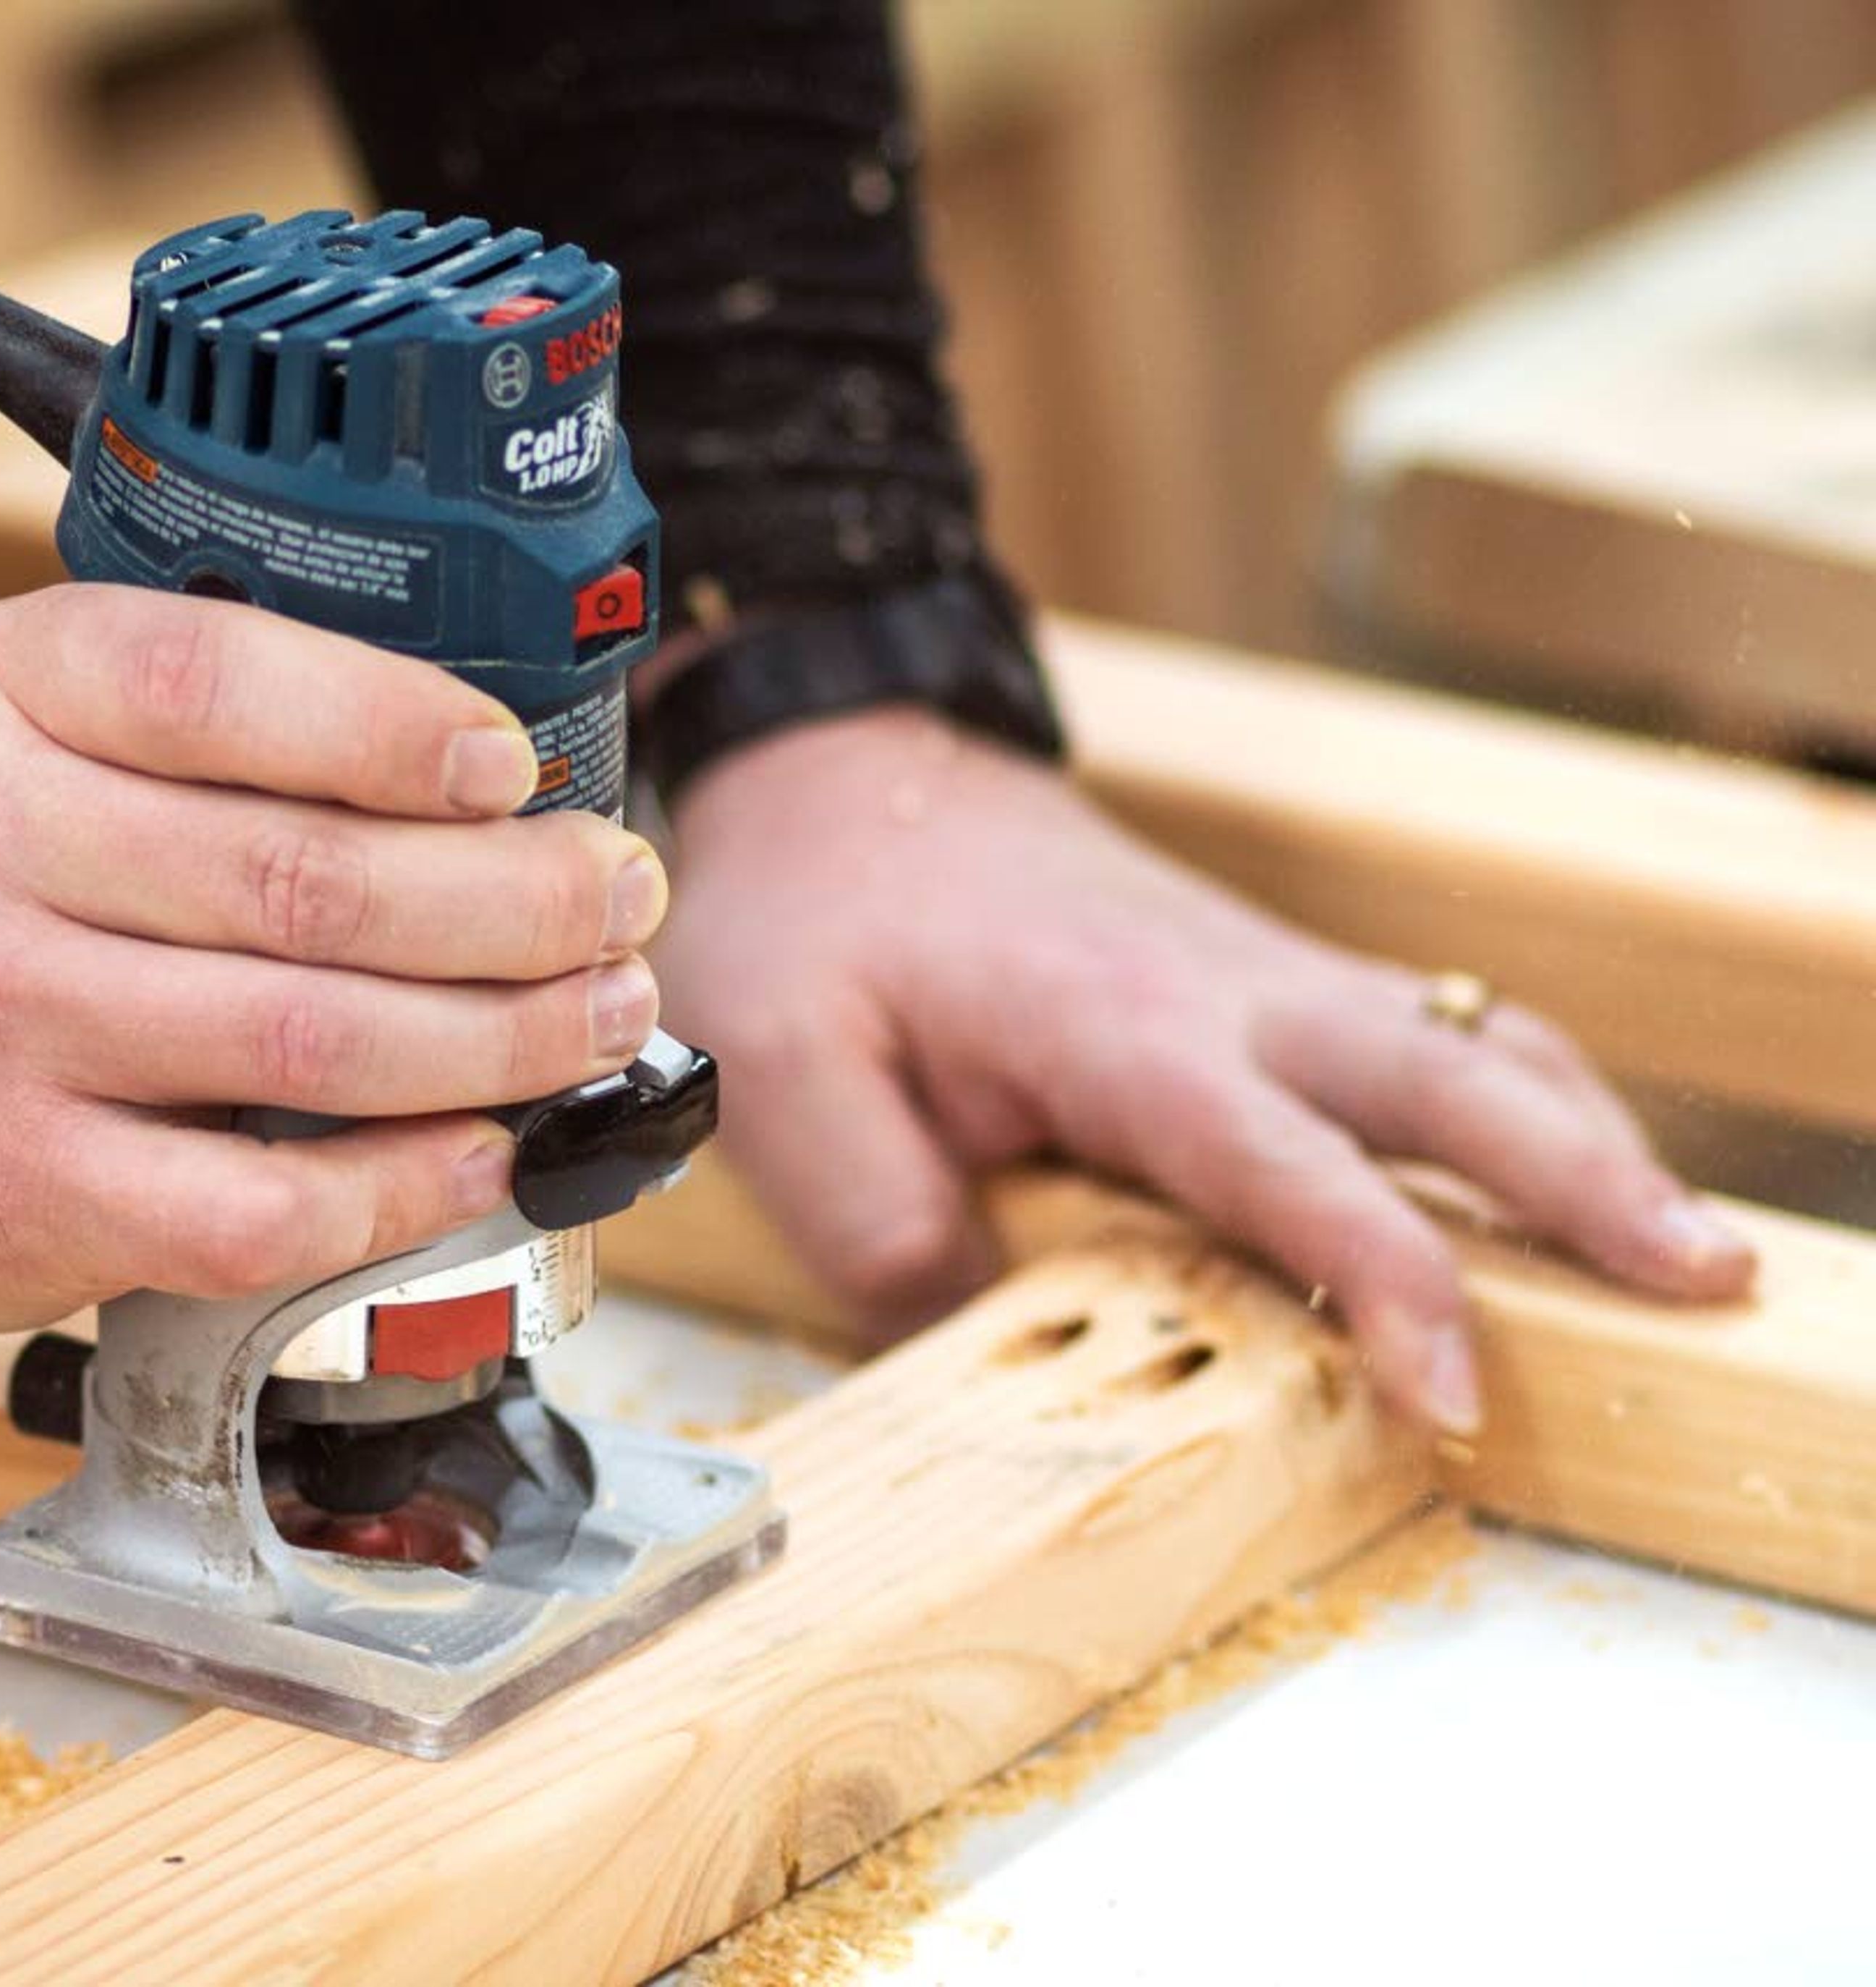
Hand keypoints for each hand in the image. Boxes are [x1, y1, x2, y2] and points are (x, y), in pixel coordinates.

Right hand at [0, 585, 667, 1327]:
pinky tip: (482, 1149)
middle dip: (518, 900)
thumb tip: (493, 786)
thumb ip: (214, 727)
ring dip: (504, 1035)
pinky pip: (264, 1207)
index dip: (401, 726)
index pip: (227, 685)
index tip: (517, 765)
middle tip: (618, 899)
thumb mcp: (34, 737)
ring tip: (596, 1014)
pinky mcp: (20, 1190)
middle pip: (311, 878)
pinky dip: (408, 1184)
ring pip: (317, 1042)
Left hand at [648, 704, 1753, 1430]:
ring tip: (1689, 1253)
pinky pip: (1426, 1040)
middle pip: (1447, 1080)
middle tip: (1711, 1279)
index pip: (1282, 1161)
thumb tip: (974, 1334)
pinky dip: (1524, 1103)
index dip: (1380, 1275)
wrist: (847, 775)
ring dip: (1586, 1141)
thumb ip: (872, 1219)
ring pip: (1469, 1047)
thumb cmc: (817, 916)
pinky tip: (1575, 1173)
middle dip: (1585, 1181)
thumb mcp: (778, 1066)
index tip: (1457, 1384)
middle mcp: (1226, 992)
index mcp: (1116, 1023)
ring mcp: (1264, 979)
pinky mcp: (1268, 987)